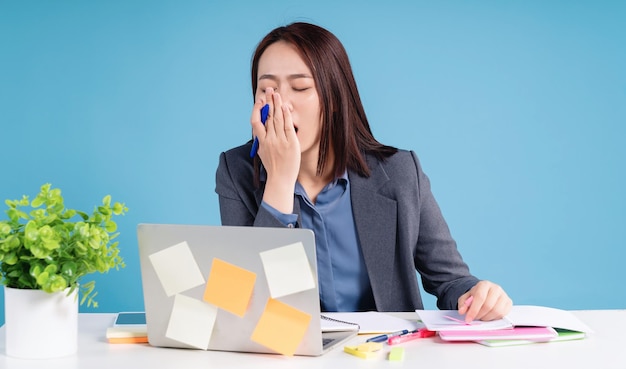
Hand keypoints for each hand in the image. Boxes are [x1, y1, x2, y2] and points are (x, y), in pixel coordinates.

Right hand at [251, 88, 299, 212]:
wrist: (280, 179)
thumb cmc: (273, 166)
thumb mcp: (262, 152)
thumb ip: (262, 139)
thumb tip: (261, 128)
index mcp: (261, 142)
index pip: (256, 122)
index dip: (257, 110)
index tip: (259, 101)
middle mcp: (269, 140)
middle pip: (267, 117)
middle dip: (269, 102)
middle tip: (270, 90)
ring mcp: (280, 141)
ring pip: (277, 119)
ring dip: (277, 105)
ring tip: (277, 94)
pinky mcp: (290, 143)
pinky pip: (287, 126)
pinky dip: (286, 116)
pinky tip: (285, 107)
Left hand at [458, 280, 511, 322]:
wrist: (486, 293)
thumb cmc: (476, 296)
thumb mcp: (466, 298)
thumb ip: (463, 304)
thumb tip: (462, 311)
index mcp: (484, 284)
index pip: (480, 297)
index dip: (474, 310)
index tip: (468, 319)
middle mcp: (496, 288)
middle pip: (488, 305)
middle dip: (479, 315)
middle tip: (474, 318)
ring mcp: (504, 295)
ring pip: (496, 311)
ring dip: (487, 318)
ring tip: (481, 317)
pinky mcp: (509, 303)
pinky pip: (503, 314)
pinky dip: (494, 318)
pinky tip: (488, 316)